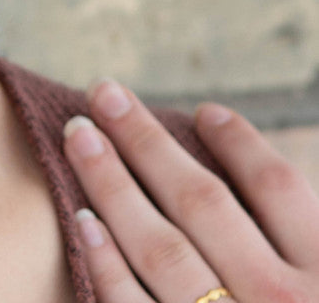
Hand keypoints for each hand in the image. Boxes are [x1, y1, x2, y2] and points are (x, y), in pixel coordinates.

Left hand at [63, 78, 318, 302]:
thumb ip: (301, 236)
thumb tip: (253, 176)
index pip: (276, 186)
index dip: (238, 142)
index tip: (204, 111)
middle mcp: (279, 302)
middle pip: (202, 202)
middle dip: (145, 140)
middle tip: (103, 93)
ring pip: (162, 247)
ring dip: (112, 183)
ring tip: (78, 136)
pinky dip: (108, 265)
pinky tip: (83, 222)